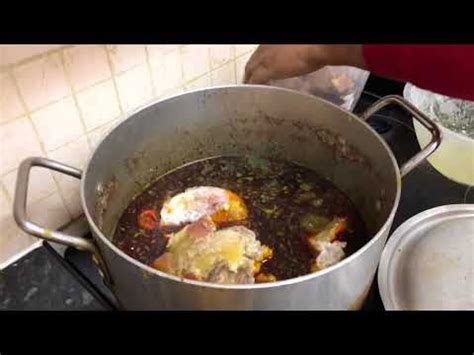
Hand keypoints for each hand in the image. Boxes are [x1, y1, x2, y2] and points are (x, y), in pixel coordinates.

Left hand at [244, 45, 364, 83]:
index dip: (257, 64)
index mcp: (272, 42)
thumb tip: (295, 61)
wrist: (318, 46)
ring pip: (250, 70)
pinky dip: (253, 86)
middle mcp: (265, 47)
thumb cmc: (315, 46)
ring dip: (250, 79)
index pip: (259, 54)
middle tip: (250, 82)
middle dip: (250, 72)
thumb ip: (291, 55)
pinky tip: (255, 93)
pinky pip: (255, 80)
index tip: (257, 72)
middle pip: (252, 62)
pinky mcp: (268, 69)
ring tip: (252, 89)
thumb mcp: (300, 49)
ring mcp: (266, 57)